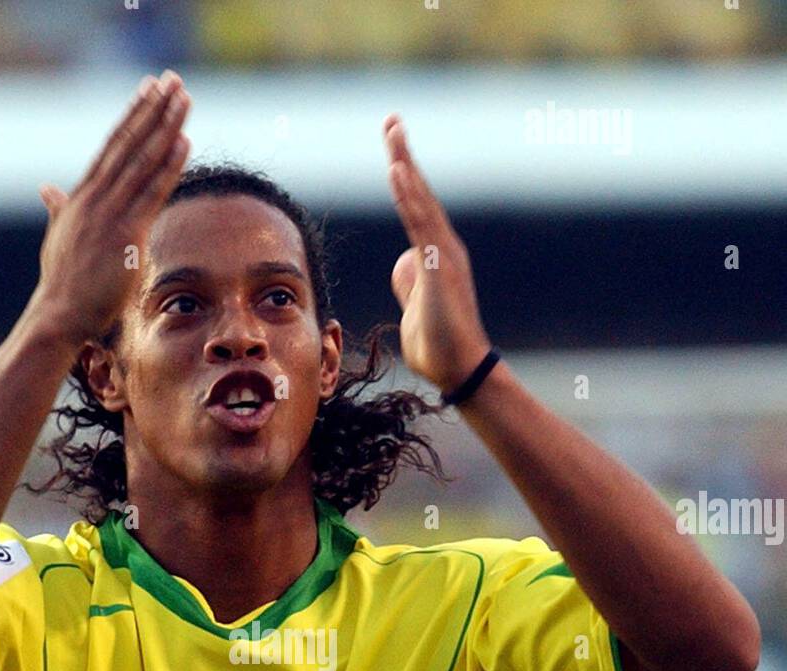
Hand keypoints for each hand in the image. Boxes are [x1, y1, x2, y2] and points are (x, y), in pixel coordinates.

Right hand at [31, 70, 191, 345]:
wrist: (58, 314)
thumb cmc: (61, 285)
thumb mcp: (58, 238)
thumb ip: (58, 209)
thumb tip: (46, 188)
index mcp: (81, 198)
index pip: (112, 147)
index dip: (132, 116)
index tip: (148, 90)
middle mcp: (95, 199)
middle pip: (129, 143)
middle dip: (152, 109)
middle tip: (172, 79)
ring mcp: (110, 214)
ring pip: (142, 160)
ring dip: (166, 127)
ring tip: (183, 98)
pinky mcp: (126, 234)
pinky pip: (152, 193)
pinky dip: (168, 166)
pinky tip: (183, 142)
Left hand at [383, 114, 490, 393]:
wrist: (459, 369)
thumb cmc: (438, 345)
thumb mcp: (415, 305)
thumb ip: (409, 280)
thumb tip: (405, 262)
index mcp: (436, 254)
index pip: (416, 207)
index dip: (404, 176)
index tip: (393, 145)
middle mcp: (444, 248)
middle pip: (420, 193)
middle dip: (404, 155)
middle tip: (391, 121)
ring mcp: (443, 256)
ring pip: (421, 203)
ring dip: (406, 167)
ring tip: (392, 136)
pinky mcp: (440, 269)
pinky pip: (421, 227)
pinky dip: (409, 199)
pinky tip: (397, 175)